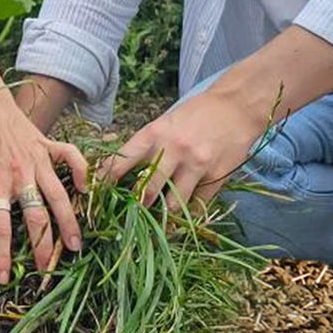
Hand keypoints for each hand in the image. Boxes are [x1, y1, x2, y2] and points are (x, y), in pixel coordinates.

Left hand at [0, 91, 86, 283]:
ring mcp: (38, 159)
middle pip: (37, 218)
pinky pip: (72, 159)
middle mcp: (20, 175)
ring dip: (69, 222)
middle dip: (43, 248)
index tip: (3, 277)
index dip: (2, 254)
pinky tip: (86, 192)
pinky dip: (81, 174)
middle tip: (47, 272)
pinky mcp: (49, 145)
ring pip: (59, 196)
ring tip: (74, 246)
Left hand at [97, 89, 265, 210]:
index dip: (106, 180)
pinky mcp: (216, 177)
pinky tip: (180, 222)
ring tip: (153, 226)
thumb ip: (146, 146)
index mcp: (154, 134)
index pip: (122, 161)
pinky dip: (188, 217)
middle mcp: (173, 150)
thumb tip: (119, 172)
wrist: (237, 107)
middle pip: (146, 189)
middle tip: (125, 219)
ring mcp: (196, 165)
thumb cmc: (195, 114)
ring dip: (161, 218)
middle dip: (134, 208)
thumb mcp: (164, 123)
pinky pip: (198, 205)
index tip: (95, 194)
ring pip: (173, 204)